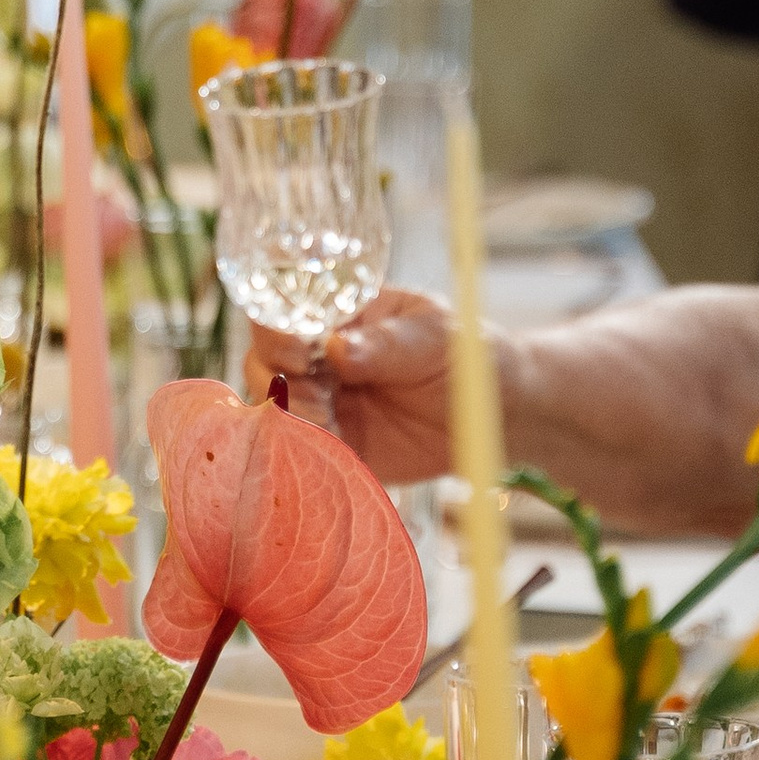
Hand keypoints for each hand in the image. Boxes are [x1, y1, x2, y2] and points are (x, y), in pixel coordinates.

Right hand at [249, 286, 460, 485]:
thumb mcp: (430, 337)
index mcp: (338, 316)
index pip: (285, 312)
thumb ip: (385, 343)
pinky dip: (304, 447)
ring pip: (273, 405)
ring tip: (330, 422)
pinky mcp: (333, 441)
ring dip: (291, 415)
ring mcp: (322, 400)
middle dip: (276, 378)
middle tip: (319, 395)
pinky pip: (299, 445)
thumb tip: (335, 348)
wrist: (494, 411)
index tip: (298, 353)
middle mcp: (319, 356)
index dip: (276, 331)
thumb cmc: (461, 355)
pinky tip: (333, 447)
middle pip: (264, 360)